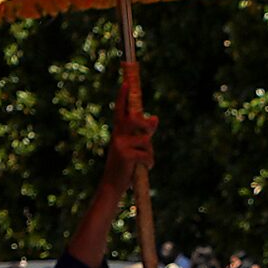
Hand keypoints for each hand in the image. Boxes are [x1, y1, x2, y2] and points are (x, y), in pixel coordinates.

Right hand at [100, 69, 157, 188]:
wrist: (113, 185)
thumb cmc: (125, 164)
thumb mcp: (134, 146)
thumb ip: (144, 132)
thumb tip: (155, 117)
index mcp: (118, 131)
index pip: (120, 110)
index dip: (123, 96)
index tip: (125, 82)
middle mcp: (117, 135)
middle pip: (137, 120)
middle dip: (148, 125)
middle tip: (152, 129)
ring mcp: (120, 144)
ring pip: (146, 140)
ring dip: (149, 152)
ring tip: (142, 162)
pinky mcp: (126, 155)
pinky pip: (147, 154)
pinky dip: (149, 163)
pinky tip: (143, 169)